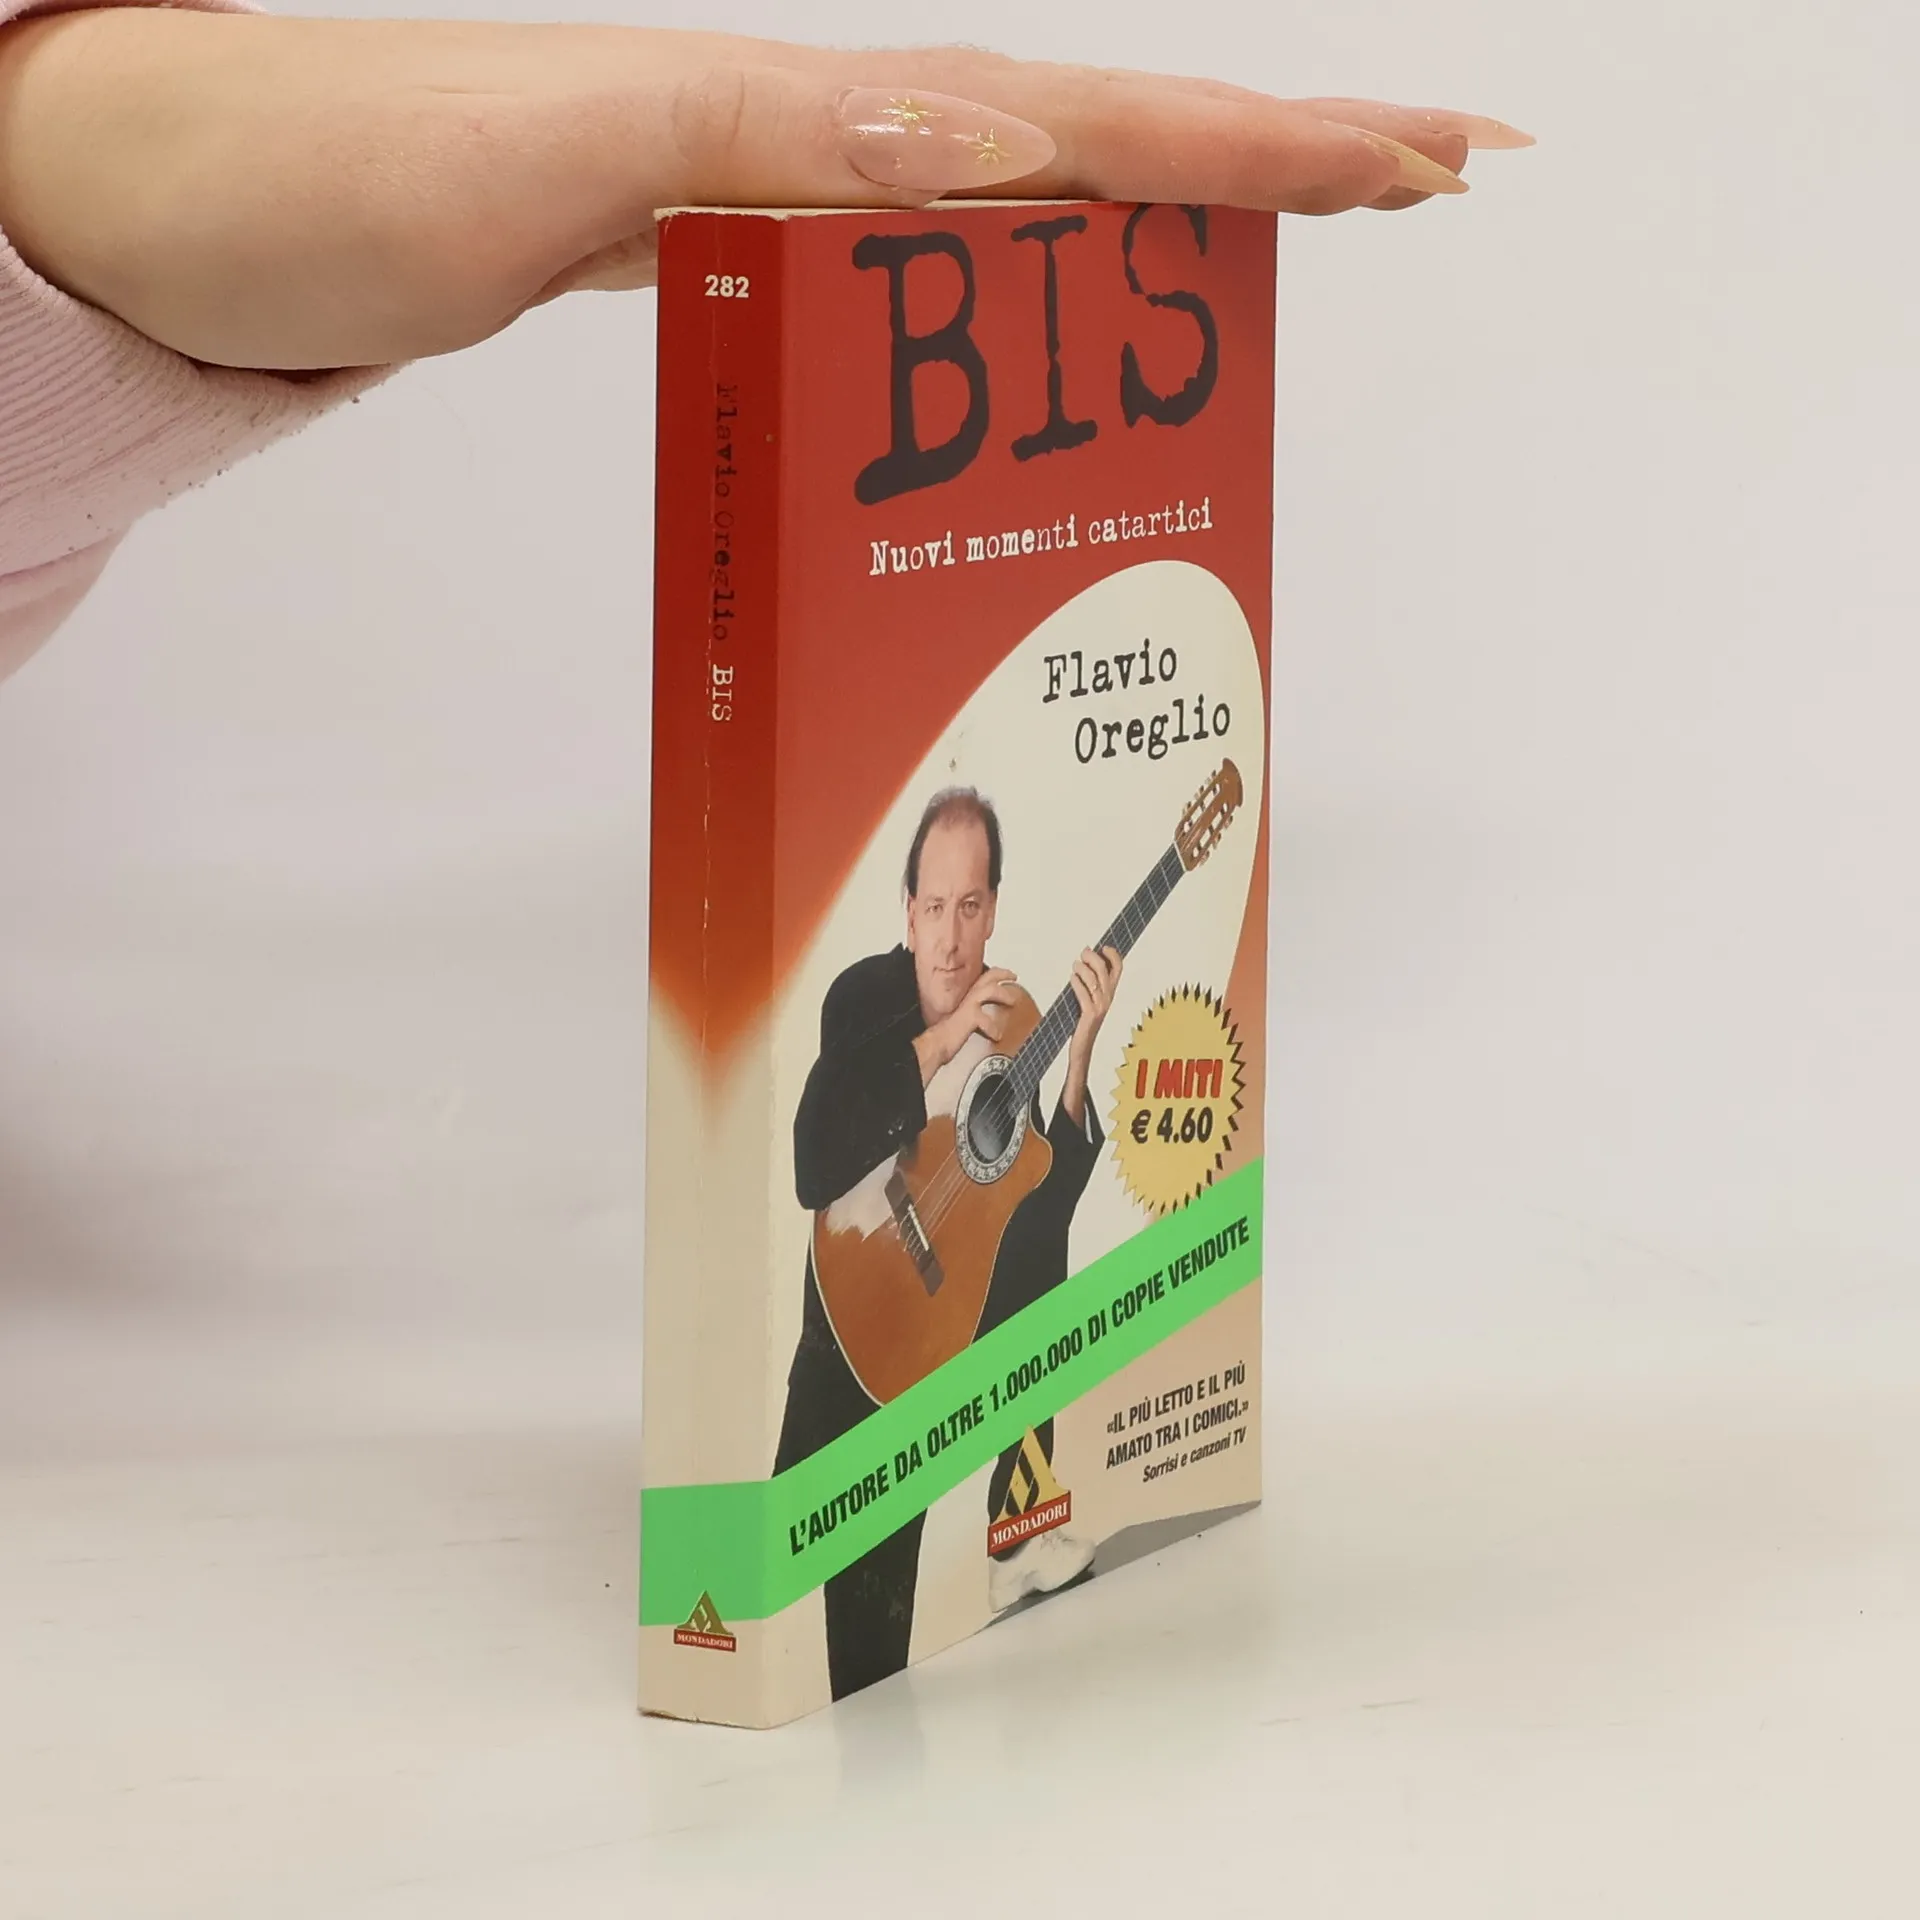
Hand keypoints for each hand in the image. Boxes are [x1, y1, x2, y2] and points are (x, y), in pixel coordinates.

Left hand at [0, 13, 1529, 370]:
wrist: (175, 205)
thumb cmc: (325, 170)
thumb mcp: (560, 151)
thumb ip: (772, 145)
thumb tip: (985, 145)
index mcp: (796, 111)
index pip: (1075, 123)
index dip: (1250, 147)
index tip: (1413, 157)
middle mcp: (801, 145)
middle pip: (1083, 146)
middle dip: (1265, 164)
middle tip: (1424, 181)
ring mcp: (765, 202)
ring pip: (1016, 205)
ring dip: (1165, 226)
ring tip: (1294, 250)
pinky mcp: (716, 259)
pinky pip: (911, 273)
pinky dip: (1016, 291)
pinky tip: (1048, 325)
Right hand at [914, 966, 1021, 1080]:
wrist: (935, 1045)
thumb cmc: (944, 1037)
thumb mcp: (960, 1022)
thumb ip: (970, 1016)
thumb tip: (981, 1022)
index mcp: (965, 999)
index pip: (981, 979)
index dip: (995, 974)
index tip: (1006, 975)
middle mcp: (966, 998)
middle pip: (987, 977)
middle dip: (1002, 975)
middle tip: (1013, 977)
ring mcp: (968, 1006)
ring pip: (990, 990)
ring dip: (1003, 994)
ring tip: (1012, 1001)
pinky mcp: (970, 1017)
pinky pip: (987, 1020)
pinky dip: (993, 1028)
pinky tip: (996, 1036)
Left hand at [1067, 946, 1123, 1055]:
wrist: (1082, 1047)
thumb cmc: (1083, 1022)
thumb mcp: (1088, 999)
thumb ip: (1089, 982)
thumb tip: (1084, 959)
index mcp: (1109, 993)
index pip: (1118, 969)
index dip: (1113, 955)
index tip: (1104, 946)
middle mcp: (1107, 998)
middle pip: (1104, 969)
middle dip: (1093, 957)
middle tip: (1083, 953)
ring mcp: (1099, 1006)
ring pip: (1093, 979)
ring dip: (1082, 968)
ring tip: (1075, 966)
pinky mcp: (1090, 1014)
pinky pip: (1084, 993)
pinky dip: (1077, 983)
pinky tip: (1072, 979)